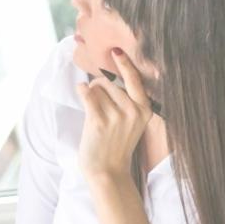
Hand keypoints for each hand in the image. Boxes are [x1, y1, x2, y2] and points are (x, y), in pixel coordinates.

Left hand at [75, 49, 152, 183]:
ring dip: (91, 95)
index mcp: (144, 110)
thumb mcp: (133, 123)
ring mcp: (116, 116)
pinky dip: (81, 90)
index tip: (116, 50)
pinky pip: (86, 94)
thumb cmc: (117, 145)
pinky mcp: (98, 121)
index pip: (135, 80)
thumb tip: (108, 78)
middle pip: (109, 82)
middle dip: (100, 88)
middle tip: (99, 105)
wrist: (108, 172)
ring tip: (94, 113)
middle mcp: (132, 111)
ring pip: (97, 88)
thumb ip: (128, 102)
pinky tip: (80, 90)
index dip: (125, 64)